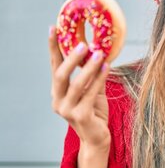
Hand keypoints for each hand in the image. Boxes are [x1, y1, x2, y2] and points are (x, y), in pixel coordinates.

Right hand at [49, 26, 110, 149]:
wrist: (97, 138)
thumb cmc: (94, 112)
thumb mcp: (93, 90)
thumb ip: (93, 74)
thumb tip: (100, 51)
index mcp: (58, 91)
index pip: (54, 66)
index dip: (54, 48)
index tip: (53, 28)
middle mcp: (58, 100)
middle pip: (60, 75)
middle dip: (71, 59)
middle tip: (84, 44)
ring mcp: (67, 110)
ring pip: (77, 85)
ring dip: (89, 68)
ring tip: (100, 54)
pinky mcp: (81, 116)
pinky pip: (90, 95)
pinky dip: (99, 80)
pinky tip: (108, 68)